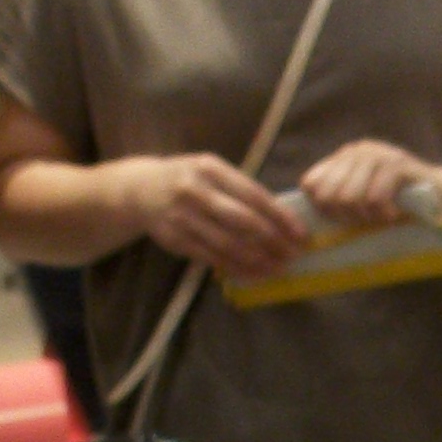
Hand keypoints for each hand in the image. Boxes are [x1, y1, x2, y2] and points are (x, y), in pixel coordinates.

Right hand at [110, 153, 308, 281]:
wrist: (140, 189)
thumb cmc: (188, 180)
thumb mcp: (211, 172)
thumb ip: (241, 190)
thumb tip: (282, 218)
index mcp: (211, 168)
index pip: (254, 195)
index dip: (281, 217)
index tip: (301, 234)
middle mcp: (195, 190)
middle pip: (242, 220)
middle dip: (273, 241)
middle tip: (293, 256)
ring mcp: (182, 215)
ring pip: (227, 243)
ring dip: (257, 260)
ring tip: (278, 269)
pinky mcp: (174, 238)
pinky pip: (210, 257)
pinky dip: (235, 268)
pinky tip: (253, 274)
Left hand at [297, 139, 441, 231]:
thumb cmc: (404, 202)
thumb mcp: (366, 197)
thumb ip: (340, 198)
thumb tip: (308, 218)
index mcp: (345, 156)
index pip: (311, 183)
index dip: (322, 209)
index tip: (343, 221)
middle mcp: (358, 150)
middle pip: (327, 194)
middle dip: (344, 217)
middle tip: (367, 222)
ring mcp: (378, 155)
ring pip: (348, 198)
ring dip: (365, 218)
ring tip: (382, 218)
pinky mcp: (398, 165)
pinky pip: (374, 198)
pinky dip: (383, 215)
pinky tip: (394, 216)